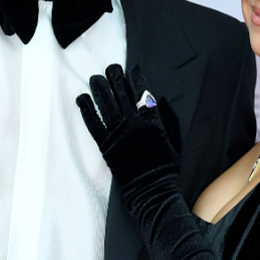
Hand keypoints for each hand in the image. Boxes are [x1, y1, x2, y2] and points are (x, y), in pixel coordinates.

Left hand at [76, 64, 181, 184]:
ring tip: (94, 78)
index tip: (131, 68)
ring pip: (105, 105)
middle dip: (115, 77)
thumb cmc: (167, 168)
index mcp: (153, 121)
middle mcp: (134, 125)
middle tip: (111, 68)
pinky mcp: (105, 147)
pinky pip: (93, 124)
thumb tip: (161, 98)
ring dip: (98, 88)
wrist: (152, 191)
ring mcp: (118, 135)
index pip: (142, 92)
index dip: (136, 78)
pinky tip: (82, 98)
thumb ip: (170, 118)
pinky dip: (86, 110)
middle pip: (121, 94)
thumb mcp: (176, 141)